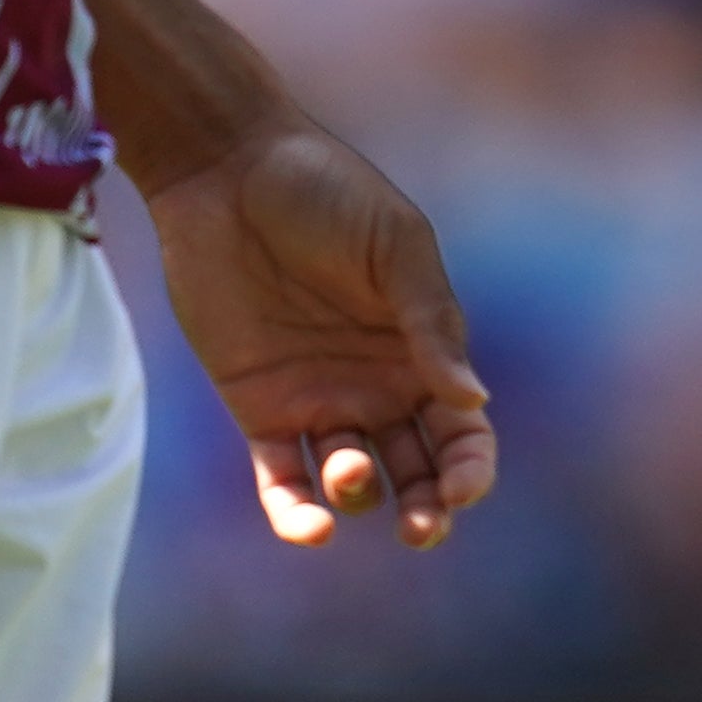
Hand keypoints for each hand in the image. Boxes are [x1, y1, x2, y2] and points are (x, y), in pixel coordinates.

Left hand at [144, 115, 499, 548]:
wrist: (227, 171)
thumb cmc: (327, 193)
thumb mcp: (396, 246)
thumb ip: (432, 321)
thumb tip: (474, 400)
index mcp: (424, 349)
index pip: (462, 431)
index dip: (470, 468)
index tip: (462, 487)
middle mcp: (379, 385)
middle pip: (417, 471)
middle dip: (427, 509)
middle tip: (421, 527)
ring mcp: (319, 399)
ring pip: (353, 480)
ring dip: (359, 493)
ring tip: (347, 465)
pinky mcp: (259, 408)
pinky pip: (280, 479)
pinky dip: (295, 513)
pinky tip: (308, 529)